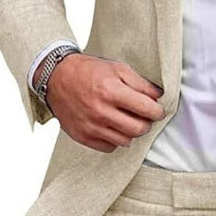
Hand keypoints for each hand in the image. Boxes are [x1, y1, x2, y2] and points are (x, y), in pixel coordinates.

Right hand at [41, 54, 165, 152]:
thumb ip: (140, 83)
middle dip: (147, 123)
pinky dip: (115, 139)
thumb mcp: (117, 68)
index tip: (158, 111)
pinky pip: (109, 147)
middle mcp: (100, 111)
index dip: (158, 111)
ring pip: (125, 141)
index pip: (146, 109)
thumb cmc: (88, 71)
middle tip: (145, 117)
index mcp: (111, 91)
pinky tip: (113, 127)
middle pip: (138, 129)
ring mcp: (90, 126)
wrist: (57, 77)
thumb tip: (158, 96)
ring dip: (131, 132)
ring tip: (128, 120)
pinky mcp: (82, 136)